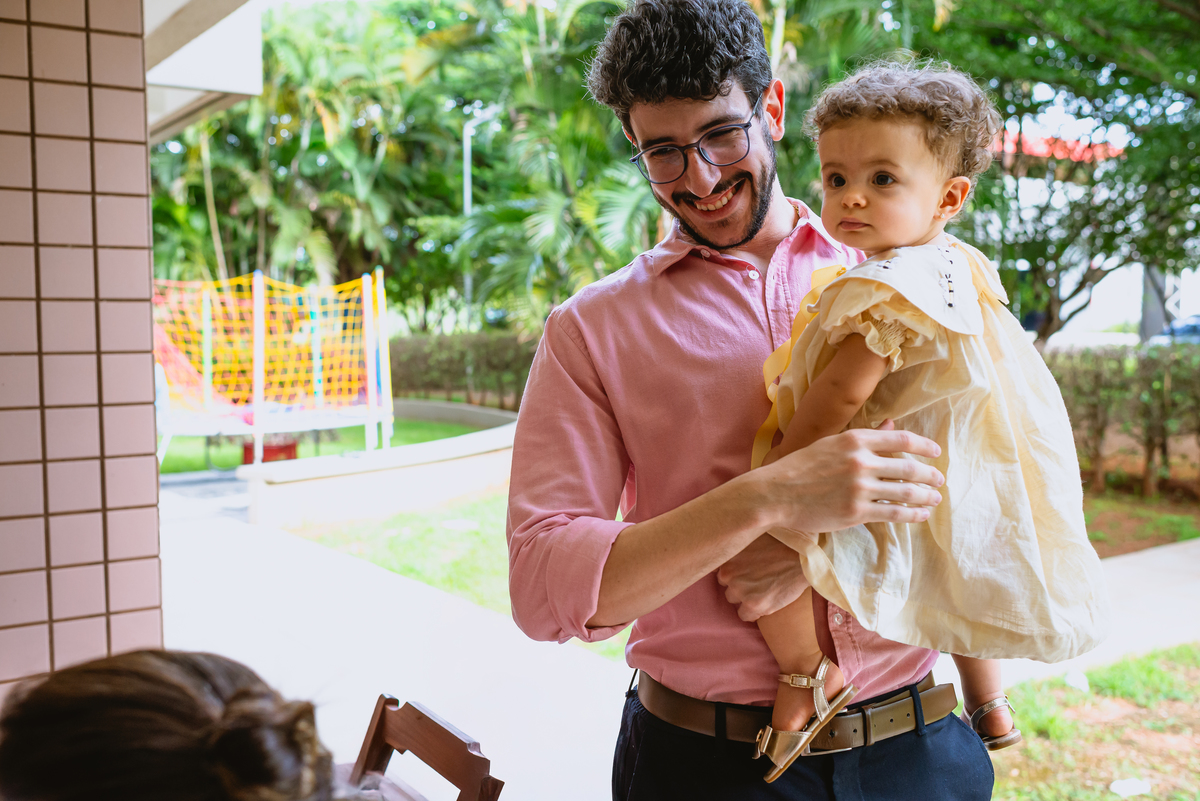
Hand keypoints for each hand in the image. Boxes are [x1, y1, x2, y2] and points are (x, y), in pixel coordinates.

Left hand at [716, 534, 811, 620]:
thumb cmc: (781, 545)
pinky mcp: (754, 605)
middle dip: (740, 585)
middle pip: (727, 587)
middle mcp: (729, 575)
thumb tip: (724, 547)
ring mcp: (740, 590)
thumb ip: (736, 545)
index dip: (736, 573)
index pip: (721, 572)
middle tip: (758, 580)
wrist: (802, 559)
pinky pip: (745, 615)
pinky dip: (754, 612)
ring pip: (735, 601)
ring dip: (746, 598)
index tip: (747, 572)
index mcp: (727, 557)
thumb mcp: (752, 537)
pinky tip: (766, 601)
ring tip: (763, 590)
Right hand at [750, 420, 943, 533]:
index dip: (924, 446)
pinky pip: (894, 513)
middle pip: (909, 467)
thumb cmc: (800, 467)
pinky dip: (912, 515)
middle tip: (939, 480)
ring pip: (906, 492)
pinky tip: (920, 515)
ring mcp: (859, 487)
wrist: (775, 493)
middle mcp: (861, 461)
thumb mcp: (831, 444)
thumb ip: (864, 437)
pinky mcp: (856, 512)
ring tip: (935, 499)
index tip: (936, 452)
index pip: (902, 439)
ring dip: (926, 496)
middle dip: (930, 475)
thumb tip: (891, 424)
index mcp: (855, 439)